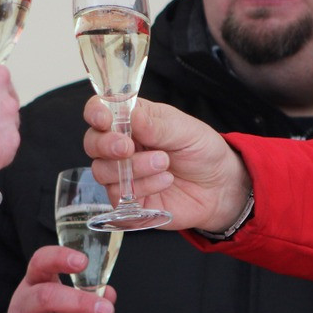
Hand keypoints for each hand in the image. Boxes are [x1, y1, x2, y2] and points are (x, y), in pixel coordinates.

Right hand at [4, 246, 115, 312]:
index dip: (59, 258)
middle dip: (79, 302)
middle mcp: (22, 306)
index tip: (83, 261)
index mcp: (34, 284)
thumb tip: (108, 295)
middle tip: (106, 311)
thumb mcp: (67, 307)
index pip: (40, 263)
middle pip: (45, 297)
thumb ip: (89, 298)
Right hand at [82, 97, 250, 232]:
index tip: (104, 119)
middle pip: (93, 143)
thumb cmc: (201, 151)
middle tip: (128, 147)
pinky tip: (165, 180)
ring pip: (102, 170)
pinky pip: (119, 195)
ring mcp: (122, 174)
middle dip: (106, 144)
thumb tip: (129, 113)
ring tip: (164, 163)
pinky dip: (143, 186)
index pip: (100, 111)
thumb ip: (155, 124)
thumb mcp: (184, 129)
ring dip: (133, 167)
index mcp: (131, 120)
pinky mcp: (128, 200)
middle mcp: (121, 146)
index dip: (95, 113)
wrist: (220, 187)